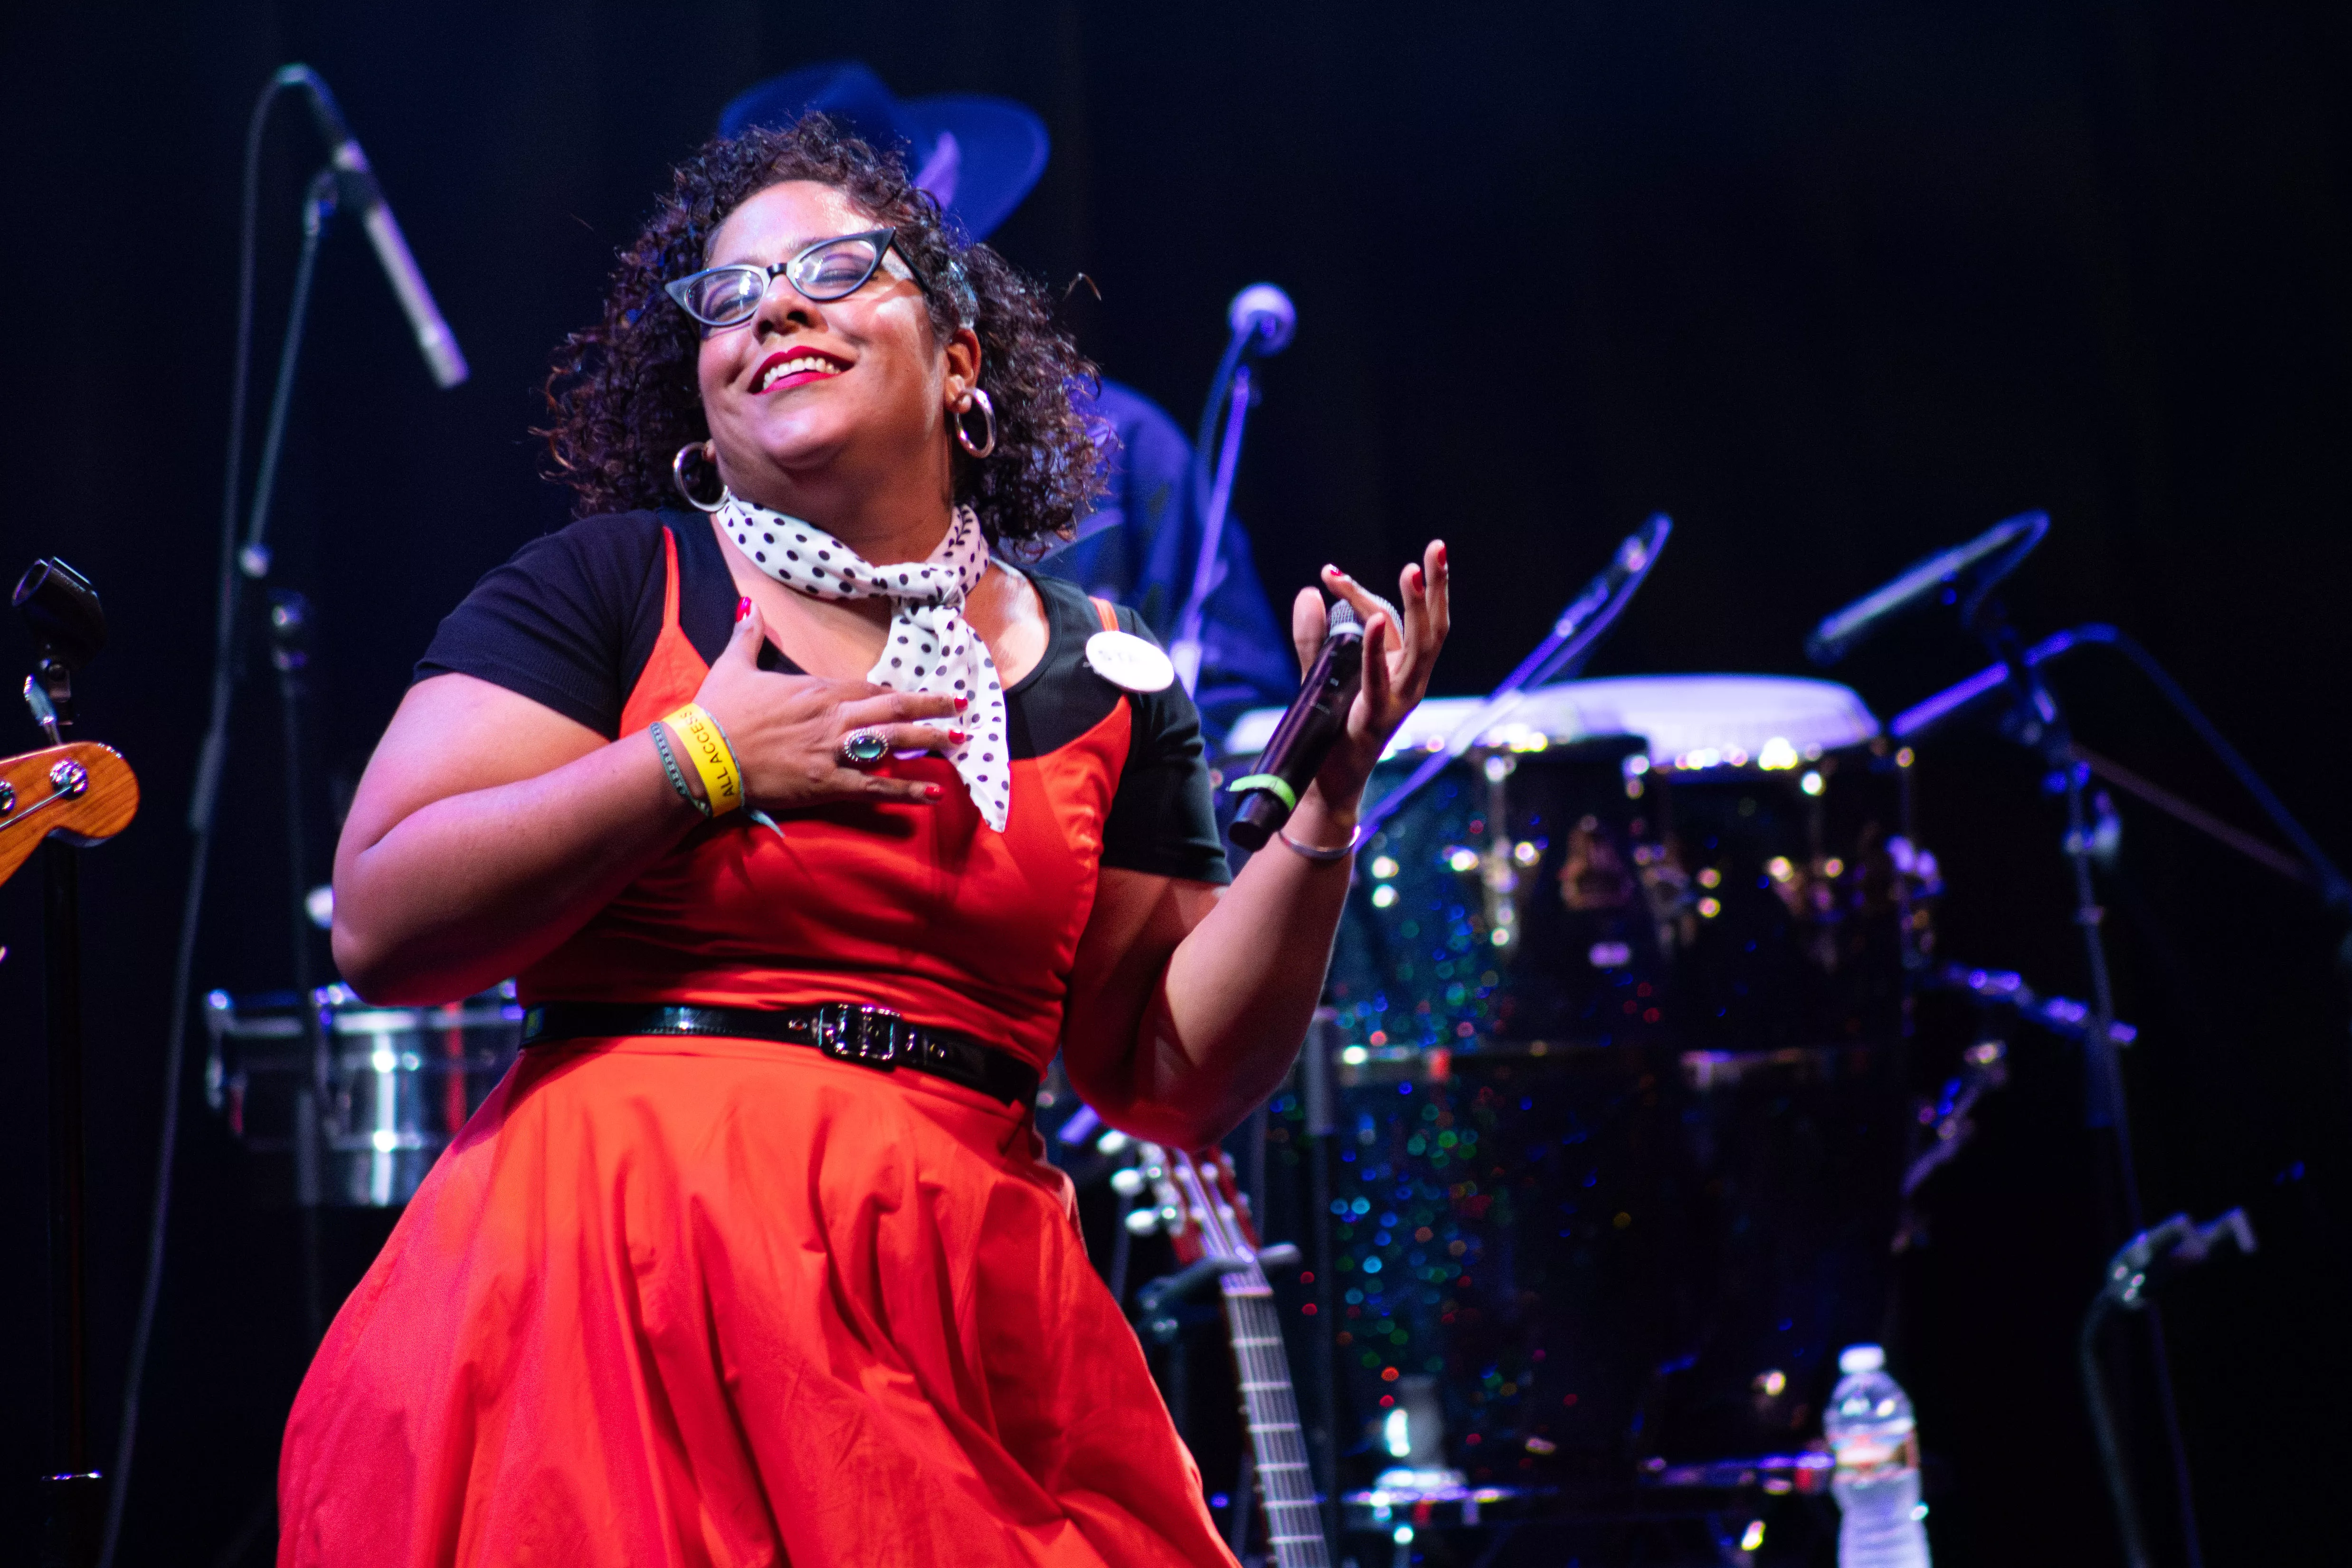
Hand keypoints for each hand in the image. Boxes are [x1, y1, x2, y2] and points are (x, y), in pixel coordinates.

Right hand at [685, 602, 963, 810]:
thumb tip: (750, 606)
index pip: (870, 689)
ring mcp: (832, 751)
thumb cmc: (717, 711)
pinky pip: (874, 787)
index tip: (922, 692)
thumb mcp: (734, 665)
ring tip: (960, 740)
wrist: (701, 753)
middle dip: (931, 706)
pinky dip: (907, 790)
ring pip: (892, 743)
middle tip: (963, 706)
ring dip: (929, 740)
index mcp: (816, 690)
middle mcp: (832, 717)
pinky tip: (935, 793)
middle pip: (892, 709)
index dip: (898, 692)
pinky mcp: (826, 784)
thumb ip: (749, 636)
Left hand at [1290, 539, 1450, 808]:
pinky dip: (1381, 649)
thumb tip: (1308, 592)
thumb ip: (1314, 637)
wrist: (1326, 781)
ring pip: (1421, 647)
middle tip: (1437, 547)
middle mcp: (1409, 680)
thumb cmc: (1332, 728)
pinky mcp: (1380, 716)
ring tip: (1414, 571)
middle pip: (1432, 626)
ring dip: (1420, 608)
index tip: (1329, 573)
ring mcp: (1400, 698)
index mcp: (1401, 667)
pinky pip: (1382, 678)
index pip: (1389, 618)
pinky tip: (1380, 620)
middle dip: (1437, 585)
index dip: (1360, 593)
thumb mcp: (1321, 674)